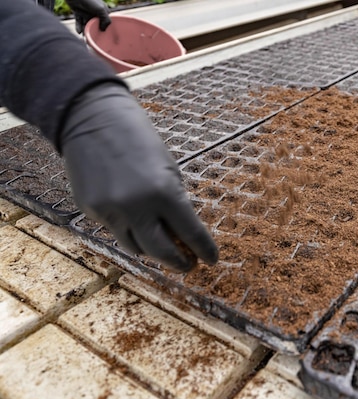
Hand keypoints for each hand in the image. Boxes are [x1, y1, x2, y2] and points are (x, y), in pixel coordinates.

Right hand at [60, 82, 218, 271]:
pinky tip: (133, 218)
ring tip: (162, 245)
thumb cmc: (139, 139)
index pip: (190, 233)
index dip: (204, 250)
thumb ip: (175, 203)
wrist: (93, 119)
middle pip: (161, 253)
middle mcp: (136, 207)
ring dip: (152, 250)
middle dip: (178, 262)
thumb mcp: (168, 169)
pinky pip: (115, 231)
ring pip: (135, 248)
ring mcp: (110, 211)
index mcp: (164, 192)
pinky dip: (129, 229)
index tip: (211, 259)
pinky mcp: (90, 211)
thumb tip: (182, 235)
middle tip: (188, 264)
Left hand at [66, 0, 110, 33]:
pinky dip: (79, 27)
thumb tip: (104, 30)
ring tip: (84, 36)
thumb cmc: (90, 0)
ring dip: (85, 30)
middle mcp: (94, 12)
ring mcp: (86, 12)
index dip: (104, 28)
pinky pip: (79, 22)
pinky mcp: (78, 12)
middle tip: (92, 38)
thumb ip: (106, 20)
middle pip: (95, 24)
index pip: (105, 21)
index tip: (103, 35)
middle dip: (93, 31)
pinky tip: (79, 32)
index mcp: (102, 11)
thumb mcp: (101, 10)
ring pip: (86, 24)